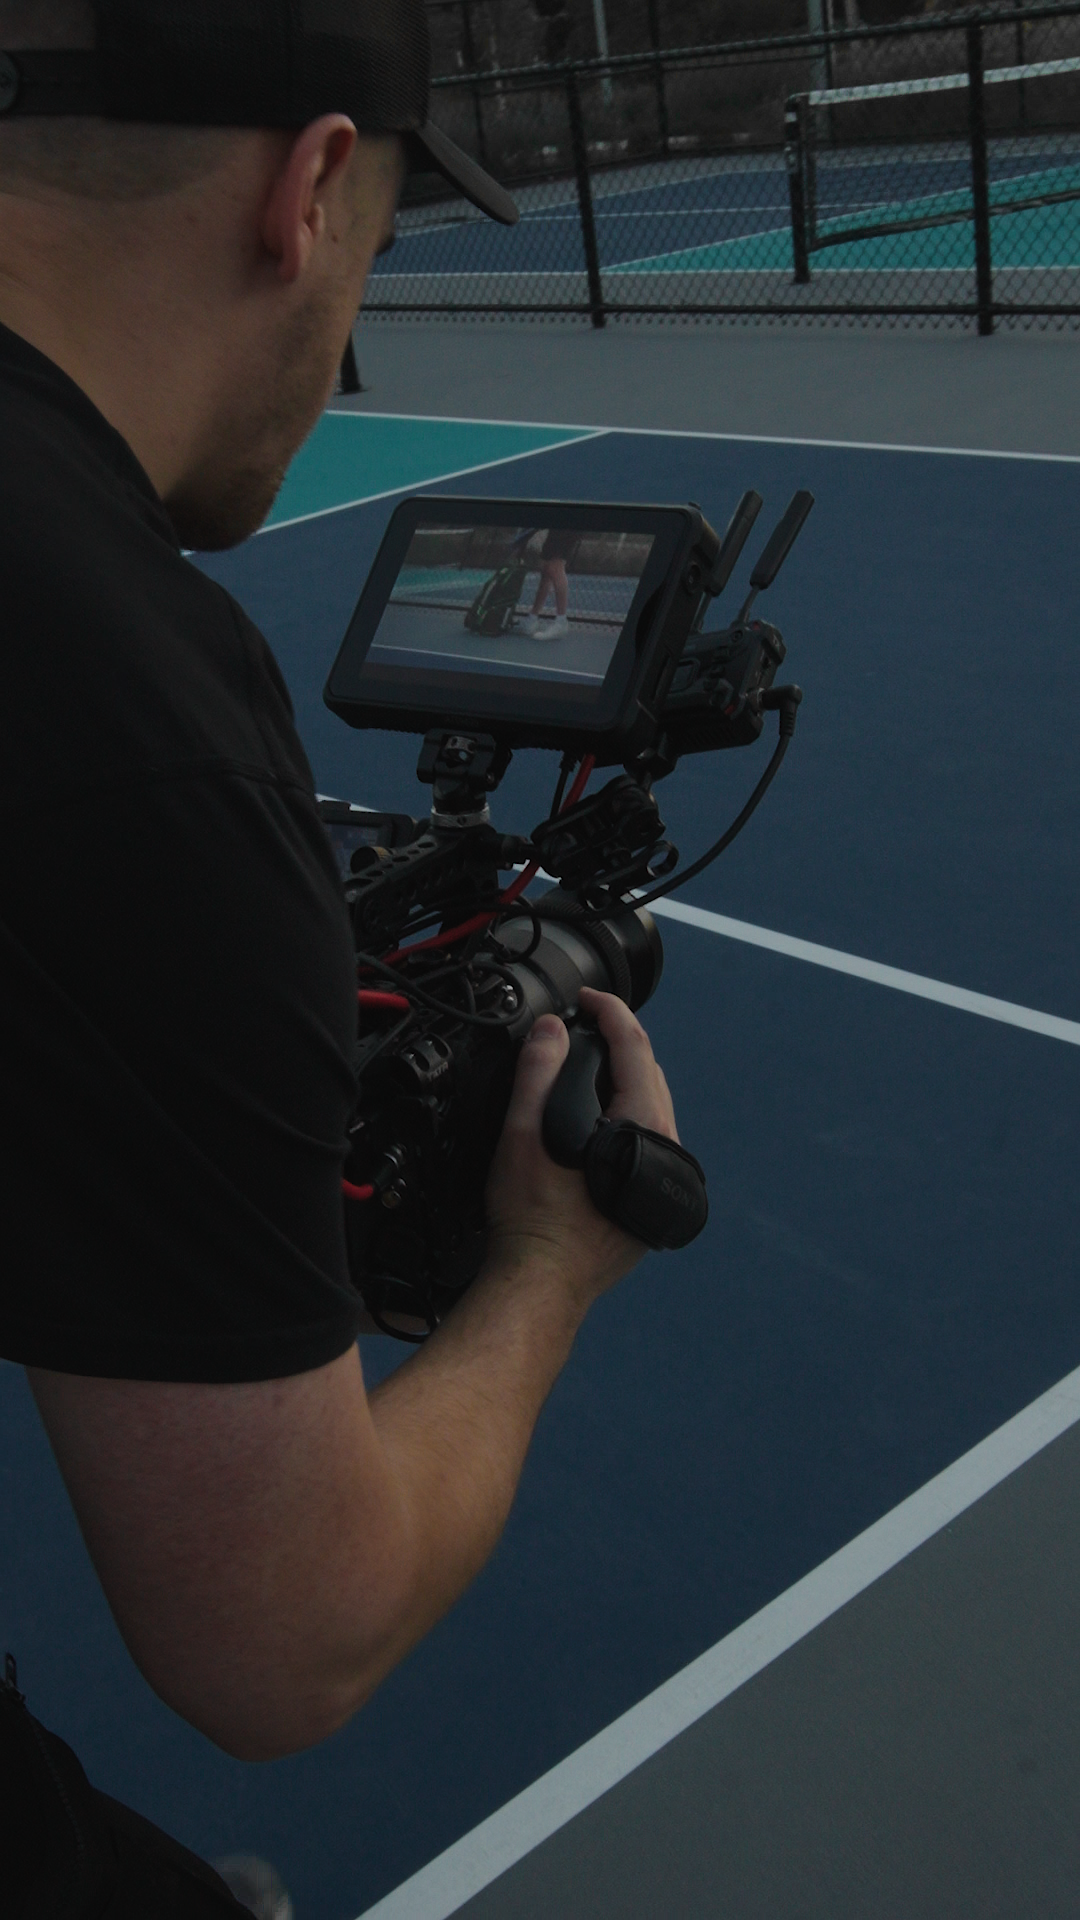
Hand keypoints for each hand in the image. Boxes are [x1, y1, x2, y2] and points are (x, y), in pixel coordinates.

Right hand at [484, 989, 677, 1310]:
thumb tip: (552, 1029)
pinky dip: (627, 1115)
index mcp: (642, 1128)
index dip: (611, 1012)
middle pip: (650, 1073)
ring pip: (653, 1107)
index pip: (636, 1048)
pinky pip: (648, 1137)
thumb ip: (538, 1073)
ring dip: (625, 1080)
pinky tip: (600, 1119)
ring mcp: (662, 1175)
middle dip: (620, 1042)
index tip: (588, 999)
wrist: (542, 1284)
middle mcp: (665, 1149)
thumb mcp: (523, 1135)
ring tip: (590, 1066)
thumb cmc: (533, 1221)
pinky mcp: (652, 1197)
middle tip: (585, 1026)